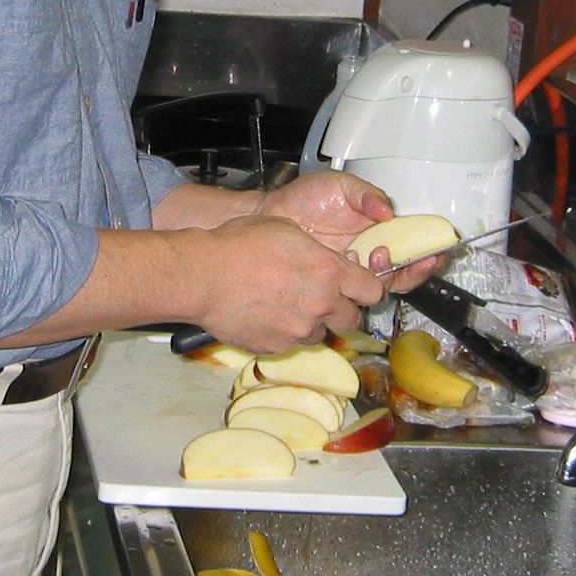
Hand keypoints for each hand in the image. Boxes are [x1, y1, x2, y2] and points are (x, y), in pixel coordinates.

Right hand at [186, 215, 388, 352]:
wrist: (203, 276)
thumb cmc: (237, 247)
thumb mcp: (286, 229)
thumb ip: (315, 251)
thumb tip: (324, 259)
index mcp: (329, 271)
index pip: (372, 290)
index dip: (365, 288)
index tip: (358, 287)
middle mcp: (321, 304)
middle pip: (352, 318)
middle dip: (341, 310)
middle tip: (322, 298)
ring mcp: (299, 329)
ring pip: (320, 333)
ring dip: (312, 322)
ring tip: (286, 305)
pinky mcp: (278, 347)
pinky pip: (291, 343)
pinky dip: (284, 333)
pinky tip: (266, 315)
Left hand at [260, 172, 441, 292]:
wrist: (272, 215)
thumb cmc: (304, 198)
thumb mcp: (342, 185)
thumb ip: (367, 195)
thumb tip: (388, 211)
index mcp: (378, 228)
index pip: (411, 243)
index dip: (427, 250)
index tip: (436, 251)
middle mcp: (370, 250)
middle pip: (403, 271)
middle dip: (414, 269)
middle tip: (414, 261)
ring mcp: (354, 267)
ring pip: (382, 283)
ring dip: (388, 273)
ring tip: (376, 254)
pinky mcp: (335, 280)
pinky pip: (355, 288)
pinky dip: (359, 278)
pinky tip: (351, 259)